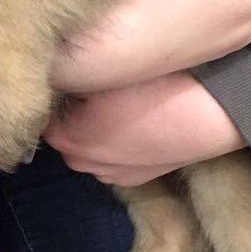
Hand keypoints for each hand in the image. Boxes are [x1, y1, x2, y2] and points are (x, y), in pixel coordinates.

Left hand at [44, 72, 244, 185]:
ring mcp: (109, 175)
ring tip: (119, 102)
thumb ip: (69, 78)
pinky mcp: (134, 179)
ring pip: (89, 144)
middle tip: (95, 85)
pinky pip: (112, 154)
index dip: (56, 90)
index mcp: (66, 138)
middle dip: (72, 111)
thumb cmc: (153, 90)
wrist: (206, 117)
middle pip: (64, 130)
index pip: (43, 111)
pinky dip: (116, 140)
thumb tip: (54, 73)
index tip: (70, 75)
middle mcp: (81, 163)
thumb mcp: (102, 73)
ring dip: (94, 127)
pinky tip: (135, 121)